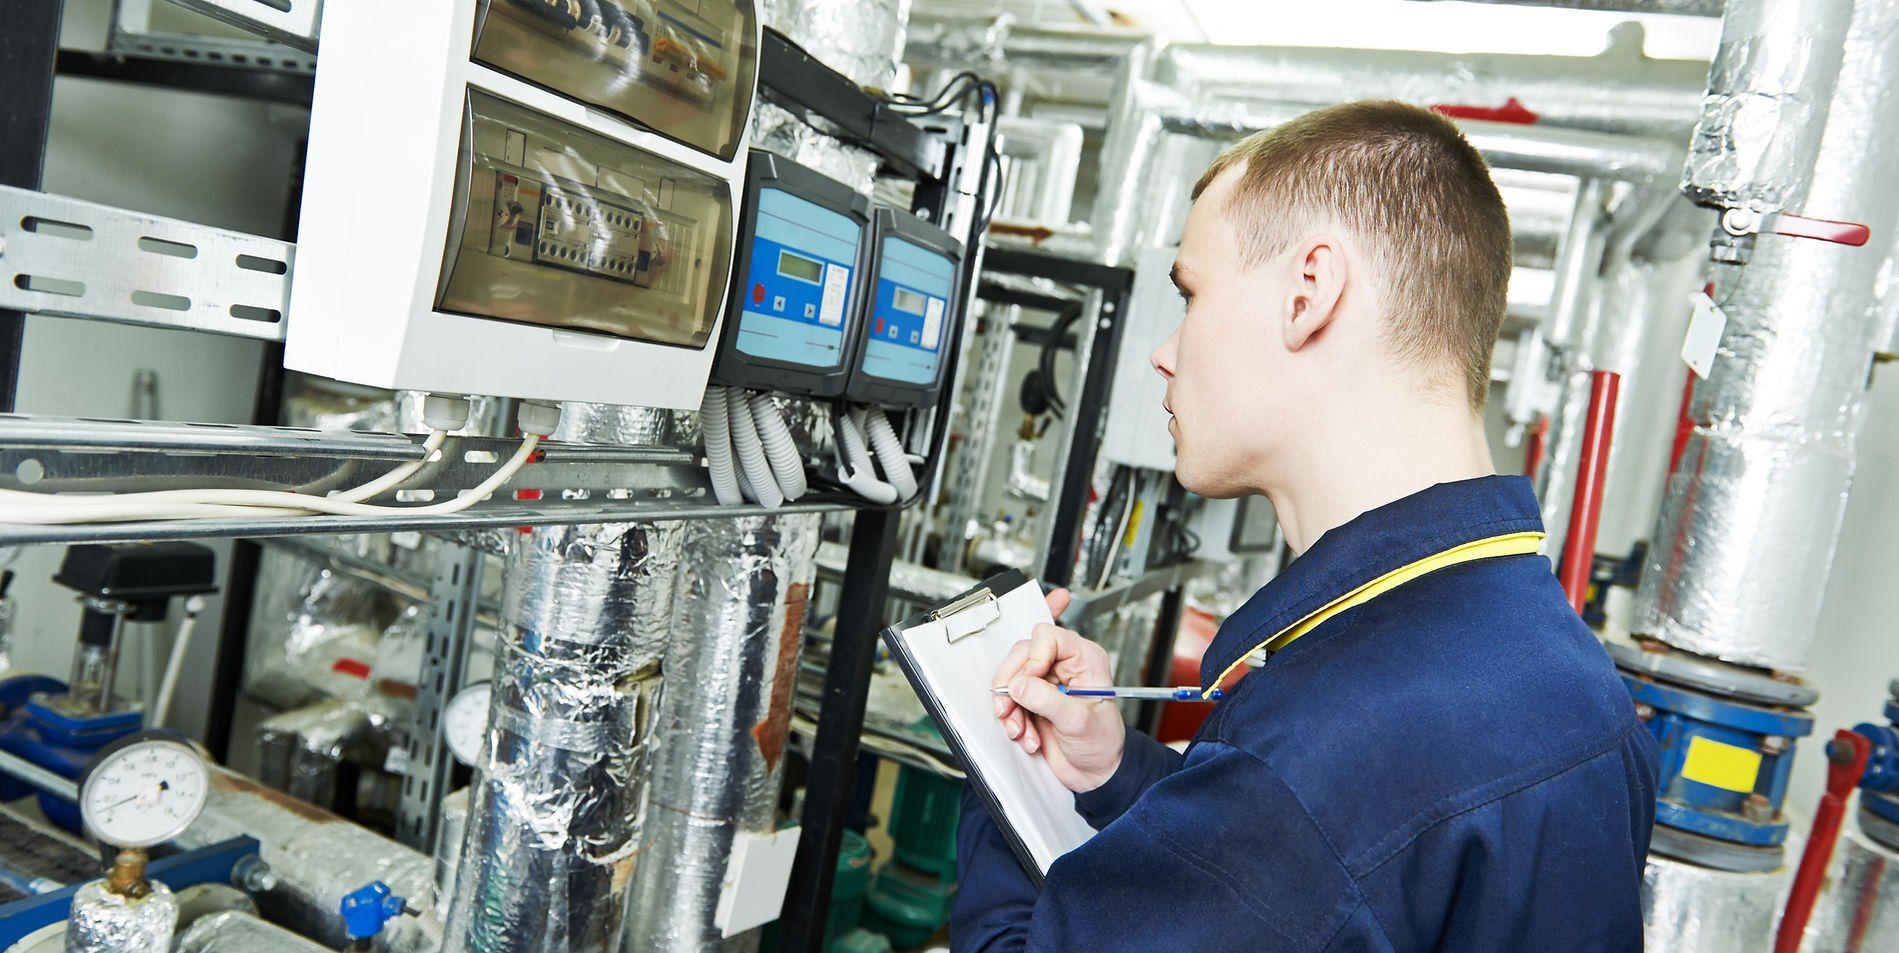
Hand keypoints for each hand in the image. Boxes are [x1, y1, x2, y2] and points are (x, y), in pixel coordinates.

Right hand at [992, 589, 1126, 792]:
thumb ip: (1047, 701)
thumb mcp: (1078, 722)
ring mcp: (1047, 682)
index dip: (1033, 658)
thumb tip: (1018, 685)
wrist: (1095, 772)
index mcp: (1084, 659)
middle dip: (1011, 684)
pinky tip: (1027, 737)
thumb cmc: (1102, 743)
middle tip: (1008, 708)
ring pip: (1011, 677)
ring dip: (1010, 708)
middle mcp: (1064, 665)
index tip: (1029, 683)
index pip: (1048, 637)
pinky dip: (1012, 719)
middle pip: (1022, 654)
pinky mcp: (1034, 699)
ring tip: (1021, 731)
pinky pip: (1010, 699)